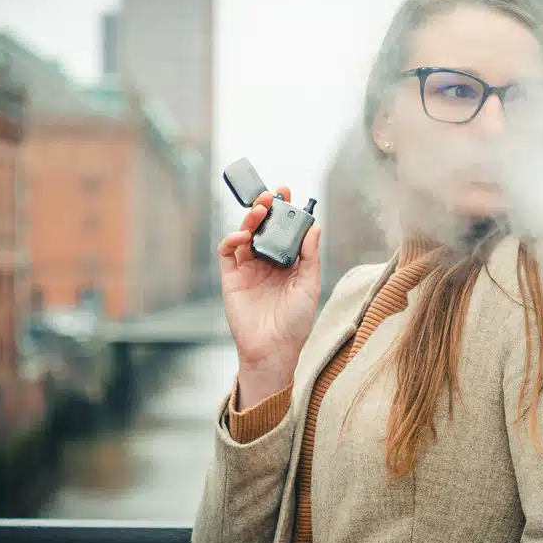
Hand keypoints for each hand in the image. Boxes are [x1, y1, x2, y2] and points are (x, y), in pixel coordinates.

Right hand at [218, 186, 321, 408]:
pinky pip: (228, 252)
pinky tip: (243, 235)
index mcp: (287, 263)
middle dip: (266, 208)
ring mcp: (248, 269)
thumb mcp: (309, 285)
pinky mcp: (231, 278)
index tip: (289, 193)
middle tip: (272, 194)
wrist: (274, 349)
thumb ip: (309, 256)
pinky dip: (233, 239)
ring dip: (251, 219)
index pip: (284, 230)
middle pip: (263, 228)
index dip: (285, 212)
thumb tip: (314, 226)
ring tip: (260, 208)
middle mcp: (266, 263)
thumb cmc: (296, 322)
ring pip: (245, 235)